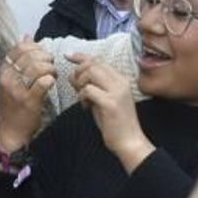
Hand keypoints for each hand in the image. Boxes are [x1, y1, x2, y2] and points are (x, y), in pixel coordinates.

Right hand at [0, 38, 54, 152]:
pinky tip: (51, 84)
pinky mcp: (28, 101)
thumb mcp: (12, 78)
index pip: (20, 47)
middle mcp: (7, 78)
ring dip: (50, 68)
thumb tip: (26, 35)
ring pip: (37, 67)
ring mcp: (17, 89)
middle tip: (51, 65)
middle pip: (30, 56)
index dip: (36, 47)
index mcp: (3, 70)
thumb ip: (19, 57)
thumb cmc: (13, 104)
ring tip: (52, 74)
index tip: (42, 55)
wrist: (10, 131)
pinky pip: (43, 82)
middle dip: (46, 58)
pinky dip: (51, 80)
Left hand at [70, 55, 151, 171]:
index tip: (68, 55)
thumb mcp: (103, 101)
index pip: (99, 60)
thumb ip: (92, 87)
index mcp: (121, 80)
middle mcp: (121, 82)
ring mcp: (117, 92)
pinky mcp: (110, 103)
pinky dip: (82, 97)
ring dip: (80, 84)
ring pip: (90, 73)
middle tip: (76, 86)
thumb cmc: (115, 124)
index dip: (81, 56)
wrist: (129, 142)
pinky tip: (86, 107)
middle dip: (78, 72)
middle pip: (93, 64)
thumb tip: (74, 76)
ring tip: (82, 98)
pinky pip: (88, 90)